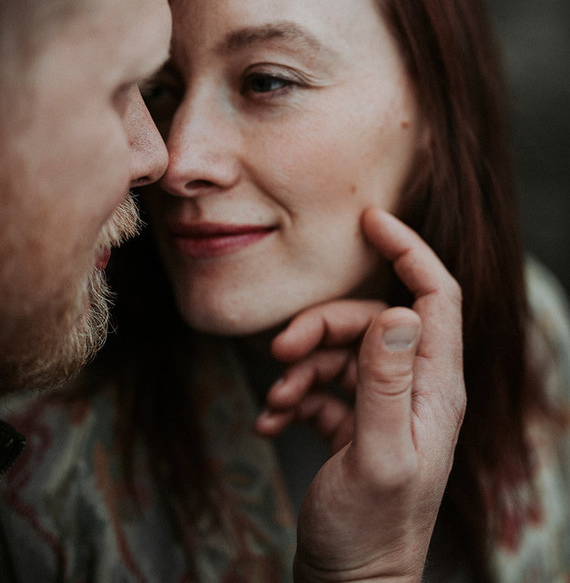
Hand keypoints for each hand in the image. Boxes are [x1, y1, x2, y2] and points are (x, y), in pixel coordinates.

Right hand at [259, 209, 465, 582]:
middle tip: (281, 350)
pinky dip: (295, 392)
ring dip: (302, 364)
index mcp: (436, 388)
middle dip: (324, 324)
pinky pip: (323, 382)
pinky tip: (273, 419)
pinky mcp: (355, 420)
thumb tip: (400, 310)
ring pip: (342, 348)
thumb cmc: (370, 532)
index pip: (435, 296)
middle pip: (372, 319)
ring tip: (275, 396)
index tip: (371, 218)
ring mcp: (384, 403)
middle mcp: (415, 388)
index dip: (409, 250)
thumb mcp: (377, 455)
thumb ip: (387, 381)